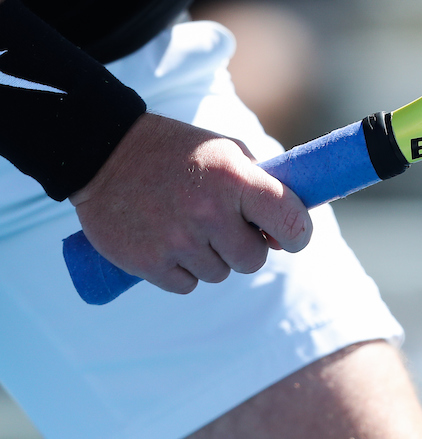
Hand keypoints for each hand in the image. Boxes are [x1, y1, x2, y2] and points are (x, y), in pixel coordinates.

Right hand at [71, 113, 311, 293]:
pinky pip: (187, 285)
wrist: (105, 152)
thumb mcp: (227, 153)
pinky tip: (168, 241)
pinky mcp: (147, 263)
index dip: (299, 235)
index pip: (290, 221)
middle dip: (247, 247)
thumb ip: (263, 188)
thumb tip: (288, 237)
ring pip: (220, 273)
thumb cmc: (180, 152)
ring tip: (190, 226)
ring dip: (212, 257)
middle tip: (226, 227)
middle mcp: (208, 212)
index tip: (294, 238)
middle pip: (254, 259)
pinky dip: (183, 270)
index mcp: (235, 179)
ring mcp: (176, 240)